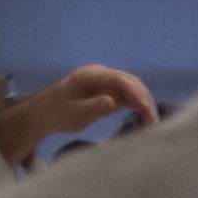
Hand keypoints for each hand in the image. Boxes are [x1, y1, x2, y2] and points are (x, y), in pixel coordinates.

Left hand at [0, 64, 157, 164]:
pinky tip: (145, 118)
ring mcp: (106, 82)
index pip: (120, 80)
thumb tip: (113, 101)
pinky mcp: (109, 92)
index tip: (146, 109)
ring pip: (133, 89)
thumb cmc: (57, 113)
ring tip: (152, 122)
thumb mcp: (74, 113)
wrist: (45, 113)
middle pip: (130, 82)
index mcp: (91, 75)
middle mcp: (101, 75)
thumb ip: (93, 107)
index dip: (136, 93)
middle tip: (153, 120)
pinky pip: (128, 96)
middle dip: (144, 99)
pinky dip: (138, 106)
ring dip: (144, 103)